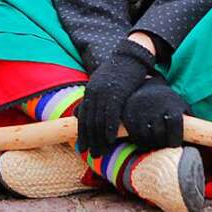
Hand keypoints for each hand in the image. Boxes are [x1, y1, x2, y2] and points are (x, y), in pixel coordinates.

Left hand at [76, 39, 154, 156]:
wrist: (129, 56)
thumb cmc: (119, 72)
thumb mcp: (103, 84)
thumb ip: (94, 99)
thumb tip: (84, 112)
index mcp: (90, 92)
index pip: (82, 117)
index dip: (82, 133)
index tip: (82, 147)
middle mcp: (93, 93)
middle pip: (88, 121)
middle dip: (89, 140)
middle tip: (92, 154)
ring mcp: (104, 93)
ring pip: (98, 121)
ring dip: (98, 139)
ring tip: (100, 152)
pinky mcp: (116, 93)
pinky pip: (111, 115)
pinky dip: (109, 129)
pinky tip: (111, 140)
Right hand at [122, 78, 188, 148]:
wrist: (146, 88)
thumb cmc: (169, 102)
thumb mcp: (182, 106)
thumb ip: (191, 120)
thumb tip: (207, 137)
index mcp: (171, 107)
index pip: (175, 127)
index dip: (175, 140)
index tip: (174, 145)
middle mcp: (155, 110)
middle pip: (160, 134)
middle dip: (163, 143)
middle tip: (164, 146)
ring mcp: (141, 113)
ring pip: (147, 137)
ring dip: (152, 144)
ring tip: (155, 143)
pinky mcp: (130, 117)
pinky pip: (135, 136)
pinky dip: (140, 142)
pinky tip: (145, 141)